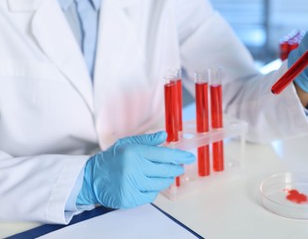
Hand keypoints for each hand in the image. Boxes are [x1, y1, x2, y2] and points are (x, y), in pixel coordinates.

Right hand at [76, 131, 194, 208]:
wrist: (91, 178)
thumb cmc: (111, 159)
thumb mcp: (127, 144)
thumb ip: (147, 140)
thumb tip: (165, 135)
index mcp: (135, 152)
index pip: (164, 154)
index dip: (179, 156)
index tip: (189, 157)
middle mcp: (134, 168)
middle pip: (165, 170)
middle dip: (176, 169)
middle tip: (179, 168)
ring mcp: (132, 184)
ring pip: (160, 184)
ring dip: (165, 180)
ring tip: (162, 175)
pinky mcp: (130, 198)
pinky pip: (151, 196)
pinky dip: (153, 190)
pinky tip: (148, 184)